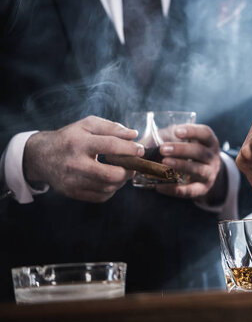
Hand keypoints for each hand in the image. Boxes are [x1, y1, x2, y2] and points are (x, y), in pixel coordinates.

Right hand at [23, 116, 142, 202]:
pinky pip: (101, 196)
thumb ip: (112, 127)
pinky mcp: (72, 193)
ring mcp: (72, 181)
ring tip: (122, 171)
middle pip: (111, 174)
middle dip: (128, 171)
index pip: (110, 146)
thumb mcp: (87, 125)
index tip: (140, 150)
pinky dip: (111, 189)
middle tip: (133, 165)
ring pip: (108, 187)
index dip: (130, 149)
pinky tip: (110, 180)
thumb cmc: (70, 138)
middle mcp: (74, 163)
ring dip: (121, 180)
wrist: (41, 156)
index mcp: (79, 143)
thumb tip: (134, 135)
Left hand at [155, 124, 224, 201]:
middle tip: (163, 149)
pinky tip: (159, 187)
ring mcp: (209, 174)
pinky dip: (174, 189)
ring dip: (181, 165)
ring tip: (164, 162)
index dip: (192, 131)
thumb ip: (173, 137)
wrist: (206, 174)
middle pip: (200, 152)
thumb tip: (150, 138)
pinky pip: (190, 191)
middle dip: (181, 150)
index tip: (176, 131)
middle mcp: (213, 158)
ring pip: (198, 170)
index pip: (205, 133)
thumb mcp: (189, 142)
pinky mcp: (203, 189)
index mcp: (210, 142)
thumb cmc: (192, 153)